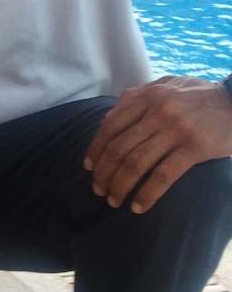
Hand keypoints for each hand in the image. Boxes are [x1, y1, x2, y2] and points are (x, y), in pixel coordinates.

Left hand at [85, 76, 231, 212]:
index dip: (95, 149)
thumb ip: (140, 96)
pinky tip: (138, 207)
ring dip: (119, 187)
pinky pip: (162, 176)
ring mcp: (176, 129)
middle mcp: (158, 110)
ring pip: (135, 163)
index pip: (110, 125)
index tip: (89, 167)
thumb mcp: (170, 85)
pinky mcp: (195, 147)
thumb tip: (110, 116)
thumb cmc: (202, 96)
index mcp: (148, 95)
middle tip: (98, 190)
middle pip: (118, 148)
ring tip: (114, 201)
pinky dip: (146, 194)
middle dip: (103, 173)